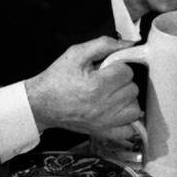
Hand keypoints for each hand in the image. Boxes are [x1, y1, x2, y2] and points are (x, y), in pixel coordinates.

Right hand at [25, 37, 140, 134]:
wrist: (40, 103)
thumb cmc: (57, 79)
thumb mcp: (76, 53)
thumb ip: (104, 45)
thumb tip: (129, 44)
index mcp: (97, 85)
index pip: (127, 72)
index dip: (118, 67)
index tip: (107, 69)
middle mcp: (103, 106)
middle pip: (133, 89)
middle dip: (122, 82)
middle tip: (107, 81)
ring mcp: (104, 122)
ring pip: (135, 108)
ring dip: (127, 100)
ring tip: (112, 95)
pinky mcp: (102, 132)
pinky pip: (129, 131)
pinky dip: (128, 122)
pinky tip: (119, 112)